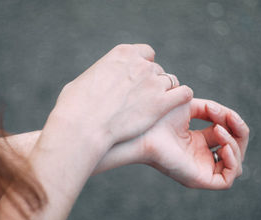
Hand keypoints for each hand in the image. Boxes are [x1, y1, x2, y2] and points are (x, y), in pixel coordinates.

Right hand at [51, 44, 192, 145]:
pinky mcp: (161, 103)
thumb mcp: (84, 80)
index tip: (139, 79)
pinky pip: (184, 94)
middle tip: (143, 100)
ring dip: (166, 92)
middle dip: (152, 83)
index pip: (146, 52)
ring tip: (157, 107)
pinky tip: (174, 106)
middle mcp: (141, 64)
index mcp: (123, 54)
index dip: (144, 66)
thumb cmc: (76, 106)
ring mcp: (153, 83)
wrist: (83, 125)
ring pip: (171, 82)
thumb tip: (98, 83)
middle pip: (158, 69)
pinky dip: (181, 98)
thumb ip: (99, 77)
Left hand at [139, 98, 248, 189]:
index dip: (232, 123)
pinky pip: (227, 179)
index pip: (227, 136)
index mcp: (197, 143)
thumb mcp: (190, 107)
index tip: (220, 111)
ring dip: (234, 144)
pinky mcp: (199, 180)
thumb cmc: (160, 118)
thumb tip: (228, 116)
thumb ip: (212, 110)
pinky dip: (232, 161)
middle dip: (239, 133)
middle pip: (236, 150)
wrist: (145, 130)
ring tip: (219, 130)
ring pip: (235, 165)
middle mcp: (200, 158)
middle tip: (231, 119)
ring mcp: (200, 170)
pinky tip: (222, 145)